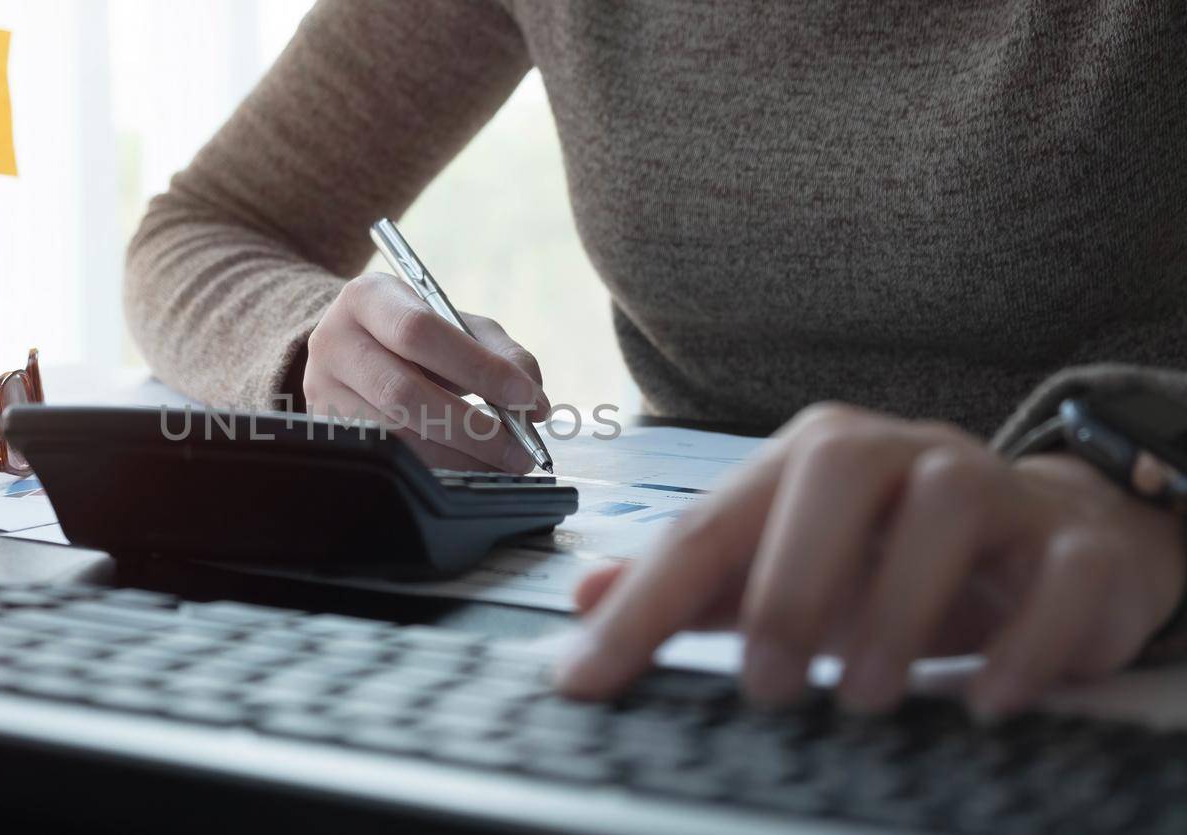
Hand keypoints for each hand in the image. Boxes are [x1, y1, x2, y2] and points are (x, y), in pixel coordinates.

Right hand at [303, 272, 548, 472]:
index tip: (526, 398)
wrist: (353, 347)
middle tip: (520, 451)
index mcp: (367, 297)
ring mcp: (322, 390)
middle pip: (403, 392)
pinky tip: (468, 469)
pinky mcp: (325, 430)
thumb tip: (534, 403)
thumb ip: (501, 352)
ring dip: (457, 457)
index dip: (477, 368)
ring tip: (501, 464)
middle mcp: (333, 341)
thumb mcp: (458, 326)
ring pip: (394, 436)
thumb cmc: (418, 336)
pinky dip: (436, 468)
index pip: (420, 332)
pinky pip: (388, 459)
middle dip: (472, 428)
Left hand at [554, 403, 1186, 717]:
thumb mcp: (782, 564)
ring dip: (899, 612)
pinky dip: (1024, 641)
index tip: (588, 680)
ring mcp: (994, 485)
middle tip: (767, 686)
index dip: (643, 604)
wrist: (1050, 535)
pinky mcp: (1076, 542)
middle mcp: (898, 452)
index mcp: (808, 459)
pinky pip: (1060, 574)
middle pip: (832, 476)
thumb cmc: (893, 553)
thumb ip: (689, 582)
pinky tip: (985, 699)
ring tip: (865, 698)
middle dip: (789, 583)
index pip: (709, 524)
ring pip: (948, 508)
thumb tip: (583, 598)